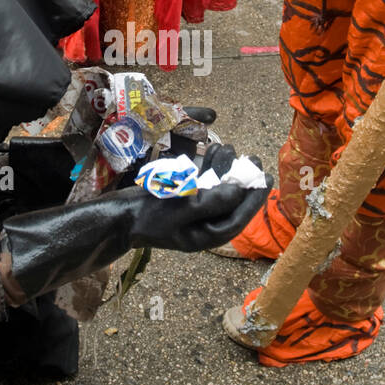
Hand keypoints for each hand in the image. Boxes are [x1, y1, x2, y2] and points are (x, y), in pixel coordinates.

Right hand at [132, 143, 270, 250]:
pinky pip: (202, 183)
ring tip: (229, 147)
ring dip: (225, 168)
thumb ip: (214, 201)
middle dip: (241, 179)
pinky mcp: (183, 200)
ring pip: (218, 189)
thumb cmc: (148, 216)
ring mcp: (193, 213)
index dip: (254, 198)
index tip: (266, 178)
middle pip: (231, 202)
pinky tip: (212, 149)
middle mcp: (204, 226)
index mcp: (207, 236)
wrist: (118, 217)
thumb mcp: (183, 209)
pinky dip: (208, 167)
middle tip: (252, 158)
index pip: (238, 218)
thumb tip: (239, 190)